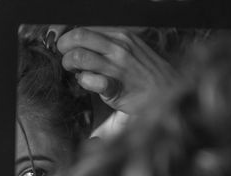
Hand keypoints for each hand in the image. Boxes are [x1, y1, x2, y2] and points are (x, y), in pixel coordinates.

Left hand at [56, 27, 175, 114]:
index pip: (86, 26)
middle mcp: (119, 46)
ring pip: (79, 56)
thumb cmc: (145, 73)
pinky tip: (87, 83)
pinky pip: (91, 81)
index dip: (67, 34)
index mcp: (121, 34)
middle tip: (66, 58)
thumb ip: (108, 44)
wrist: (168, 94)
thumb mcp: (130, 48)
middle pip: (78, 36)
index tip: (62, 43)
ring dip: (70, 64)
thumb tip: (81, 43)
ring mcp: (118, 67)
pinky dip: (83, 81)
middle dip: (64, 47)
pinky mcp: (116, 88)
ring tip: (74, 71)